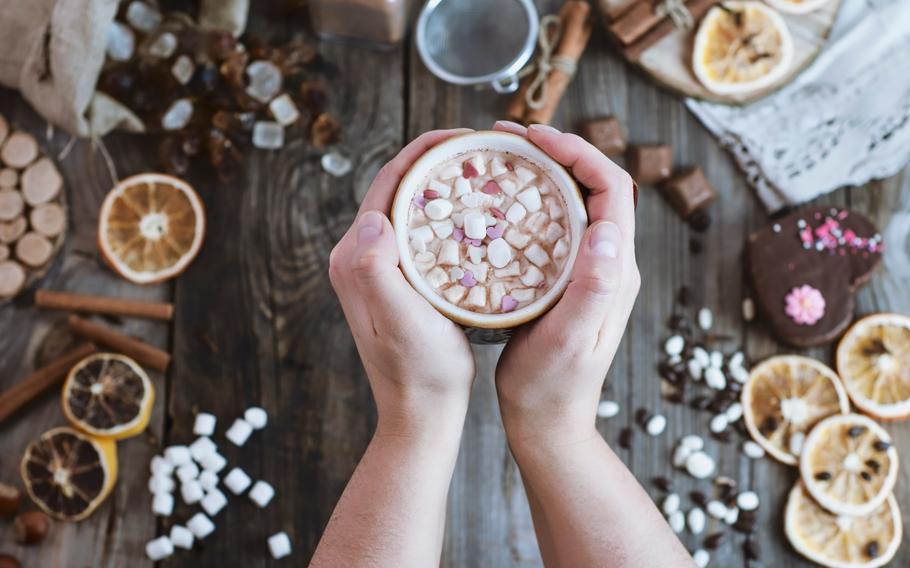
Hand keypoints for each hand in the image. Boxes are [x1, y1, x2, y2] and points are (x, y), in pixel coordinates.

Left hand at [329, 129, 476, 438]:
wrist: (421, 413)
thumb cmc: (418, 372)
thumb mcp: (401, 321)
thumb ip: (377, 270)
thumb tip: (373, 219)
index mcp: (355, 256)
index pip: (388, 182)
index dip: (425, 150)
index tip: (467, 135)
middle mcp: (360, 256)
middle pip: (399, 188)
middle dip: (439, 159)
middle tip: (486, 148)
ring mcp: (379, 268)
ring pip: (413, 207)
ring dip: (444, 183)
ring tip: (487, 171)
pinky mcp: (399, 281)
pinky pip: (423, 231)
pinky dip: (449, 213)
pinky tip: (480, 215)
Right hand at [493, 122, 640, 449]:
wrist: (547, 422)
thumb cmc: (552, 386)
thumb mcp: (570, 339)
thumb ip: (592, 288)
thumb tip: (606, 230)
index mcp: (614, 269)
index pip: (612, 188)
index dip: (579, 152)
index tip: (535, 138)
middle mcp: (607, 262)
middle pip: (593, 185)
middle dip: (557, 151)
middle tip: (508, 137)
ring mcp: (587, 270)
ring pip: (573, 201)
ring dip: (543, 171)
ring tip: (501, 157)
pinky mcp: (565, 280)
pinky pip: (555, 224)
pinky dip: (530, 200)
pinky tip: (497, 201)